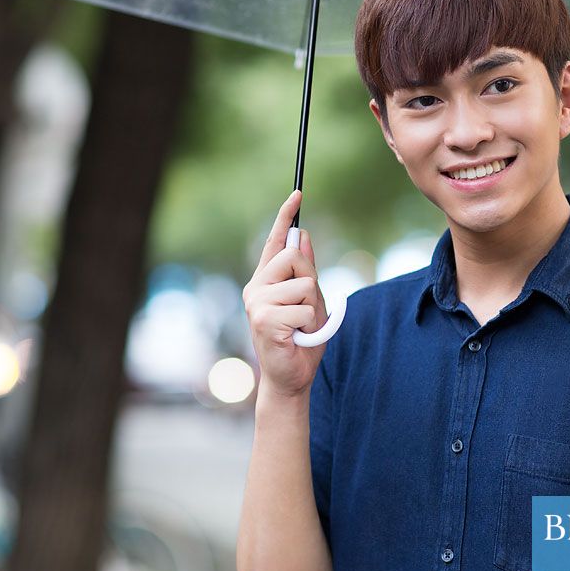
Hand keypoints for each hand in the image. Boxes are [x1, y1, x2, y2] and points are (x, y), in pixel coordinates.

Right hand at [242, 190, 328, 399]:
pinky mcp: (263, 320)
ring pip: (305, 286)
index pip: (276, 241)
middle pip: (294, 258)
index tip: (297, 193)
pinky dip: (311, 326)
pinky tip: (297, 338)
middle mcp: (256, 287)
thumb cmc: (301, 341)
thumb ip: (306, 273)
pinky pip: (305, 310)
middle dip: (310, 281)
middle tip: (305, 310)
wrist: (290, 377)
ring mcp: (257, 303)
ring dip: (313, 310)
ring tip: (301, 328)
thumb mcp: (311, 302)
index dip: (285, 216)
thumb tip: (305, 237)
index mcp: (266, 280)